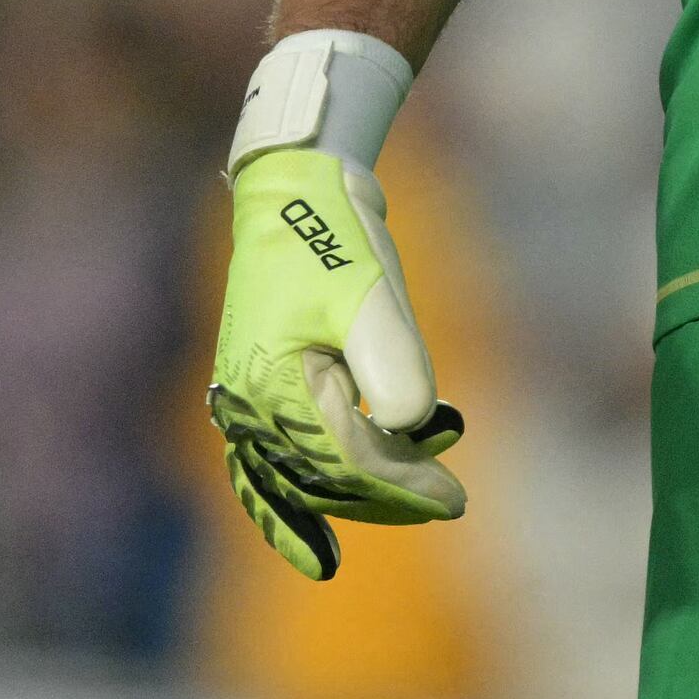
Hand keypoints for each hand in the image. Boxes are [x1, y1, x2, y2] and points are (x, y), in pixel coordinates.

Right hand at [202, 143, 465, 580]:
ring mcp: (247, 398)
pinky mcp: (261, 387)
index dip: (401, 485)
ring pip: (294, 479)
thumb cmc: (330, 235)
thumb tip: (409, 428)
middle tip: (448, 502)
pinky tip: (339, 511)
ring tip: (415, 503)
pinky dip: (308, 491)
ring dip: (353, 497)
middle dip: (384, 496)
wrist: (293, 187)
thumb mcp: (370, 294)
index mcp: (269, 387)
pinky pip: (277, 461)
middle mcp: (246, 404)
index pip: (343, 460)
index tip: (452, 499)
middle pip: (318, 479)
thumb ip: (394, 365)